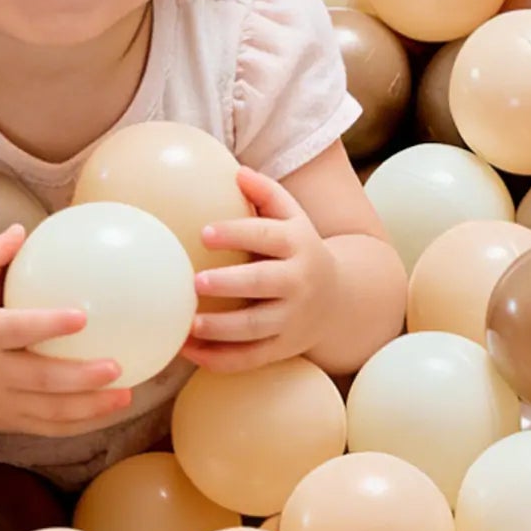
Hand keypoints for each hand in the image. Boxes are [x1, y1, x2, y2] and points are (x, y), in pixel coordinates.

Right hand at [0, 224, 133, 438]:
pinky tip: (109, 410)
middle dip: (80, 377)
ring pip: (49, 411)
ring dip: (90, 407)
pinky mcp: (7, 421)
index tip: (82, 316)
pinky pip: (47, 427)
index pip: (17, 330)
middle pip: (40, 379)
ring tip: (125, 394)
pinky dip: (79, 423)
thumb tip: (22, 229)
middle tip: (116, 366)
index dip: (49, 325)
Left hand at [181, 167, 337, 373]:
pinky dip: (219, 359)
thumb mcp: (294, 217)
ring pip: (256, 328)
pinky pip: (251, 358)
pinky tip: (189, 350)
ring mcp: (293, 319)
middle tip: (197, 282)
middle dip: (231, 284)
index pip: (267, 236)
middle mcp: (299, 282)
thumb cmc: (301, 250)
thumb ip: (267, 193)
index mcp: (298, 245)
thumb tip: (236, 171)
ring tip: (189, 323)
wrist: (342, 300)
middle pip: (264, 283)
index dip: (237, 233)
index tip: (205, 232)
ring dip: (222, 329)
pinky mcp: (284, 348)